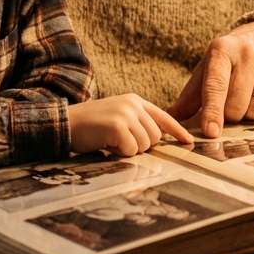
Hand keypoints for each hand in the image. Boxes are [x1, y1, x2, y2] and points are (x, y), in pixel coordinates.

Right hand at [69, 94, 193, 156]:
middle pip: (156, 136)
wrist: (64, 123)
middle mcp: (132, 104)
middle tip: (120, 143)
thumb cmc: (90, 126)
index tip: (189, 141)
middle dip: (141, 146)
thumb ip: (137, 123)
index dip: (178, 131)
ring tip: (111, 142)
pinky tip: (106, 144)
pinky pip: (131, 150)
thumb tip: (158, 140)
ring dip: (129, 150)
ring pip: (145, 145)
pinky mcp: (117, 126)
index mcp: (134, 100)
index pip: (164, 117)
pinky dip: (120, 153)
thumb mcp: (117, 117)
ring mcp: (125, 114)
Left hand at [168, 22, 253, 137]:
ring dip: (251, 113)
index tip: (211, 132)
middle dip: (231, 114)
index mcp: (221, 50)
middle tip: (233, 100)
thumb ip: (190, 96)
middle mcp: (248, 53)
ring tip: (251, 94)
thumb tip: (170, 119)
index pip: (215, 86)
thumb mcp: (209, 69)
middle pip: (236, 106)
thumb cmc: (232, 59)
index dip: (213, 111)